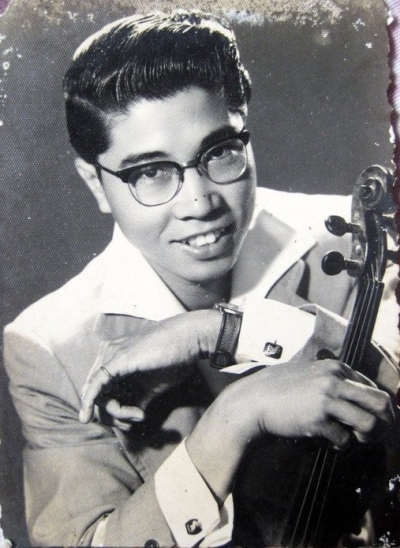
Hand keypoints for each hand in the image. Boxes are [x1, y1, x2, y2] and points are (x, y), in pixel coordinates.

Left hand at [79, 309, 220, 422]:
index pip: (101, 391)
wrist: (189, 339)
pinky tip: (90, 416)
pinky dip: (89, 403)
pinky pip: (95, 386)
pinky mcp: (116, 359)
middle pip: (97, 395)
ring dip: (117, 413)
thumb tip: (128, 422)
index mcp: (114, 358)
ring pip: (98, 395)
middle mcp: (108, 354)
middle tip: (137, 418)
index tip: (139, 416)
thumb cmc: (175, 359)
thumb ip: (137, 400)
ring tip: (139, 414)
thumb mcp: (152, 386)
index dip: (115, 411)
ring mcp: (110, 355)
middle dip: (114, 415)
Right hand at [186, 358, 393, 503]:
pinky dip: (341, 445)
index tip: (379, 421)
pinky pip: (343, 438)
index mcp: (335, 367)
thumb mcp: (307, 373)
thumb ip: (330, 378)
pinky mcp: (317, 419)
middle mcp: (334, 380)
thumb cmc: (277, 387)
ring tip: (356, 440)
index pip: (372, 387)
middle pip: (380, 403)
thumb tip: (354, 393)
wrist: (253, 400)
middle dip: (386, 422)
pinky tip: (331, 443)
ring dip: (367, 436)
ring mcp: (326, 399)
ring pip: (369, 423)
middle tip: (381, 435)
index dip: (380, 408)